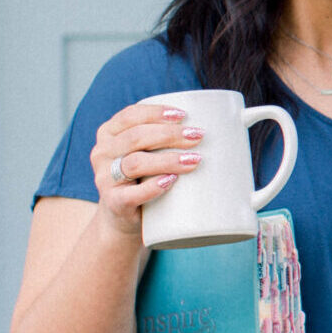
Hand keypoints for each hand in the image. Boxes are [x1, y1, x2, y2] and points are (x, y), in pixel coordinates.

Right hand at [89, 101, 203, 236]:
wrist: (122, 219)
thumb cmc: (142, 177)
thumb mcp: (146, 152)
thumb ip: (165, 136)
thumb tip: (229, 118)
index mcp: (109, 133)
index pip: (130, 115)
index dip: (156, 112)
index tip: (184, 115)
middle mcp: (102, 153)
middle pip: (136, 137)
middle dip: (170, 135)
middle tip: (197, 136)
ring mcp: (105, 179)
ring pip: (135, 163)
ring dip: (168, 160)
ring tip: (194, 160)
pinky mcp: (114, 203)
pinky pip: (132, 194)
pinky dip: (153, 187)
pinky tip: (171, 181)